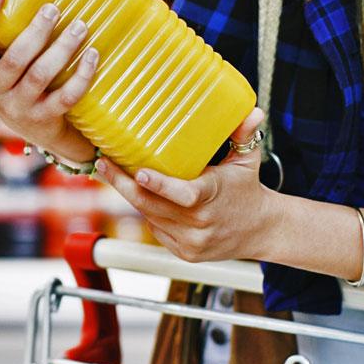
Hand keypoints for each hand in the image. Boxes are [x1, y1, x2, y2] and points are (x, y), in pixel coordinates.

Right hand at [0, 0, 98, 160]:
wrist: (37, 129)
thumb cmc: (18, 79)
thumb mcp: (1, 59)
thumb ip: (3, 31)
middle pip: (14, 59)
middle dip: (36, 32)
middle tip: (54, 8)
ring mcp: (17, 108)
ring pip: (40, 75)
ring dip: (63, 48)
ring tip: (80, 26)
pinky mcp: (43, 119)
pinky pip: (66, 96)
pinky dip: (82, 75)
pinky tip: (93, 55)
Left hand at [95, 108, 279, 262]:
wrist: (261, 231)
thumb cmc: (248, 189)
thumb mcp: (248, 159)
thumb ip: (245, 134)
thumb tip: (254, 110)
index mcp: (214, 196)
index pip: (185, 194)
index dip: (160, 185)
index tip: (139, 172)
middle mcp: (201, 223)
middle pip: (153, 206)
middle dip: (123, 185)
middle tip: (103, 164)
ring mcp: (192, 241)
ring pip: (150, 217)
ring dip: (133, 197)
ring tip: (113, 175)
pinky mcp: (185, 253)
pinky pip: (157, 230)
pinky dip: (149, 213)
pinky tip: (144, 197)